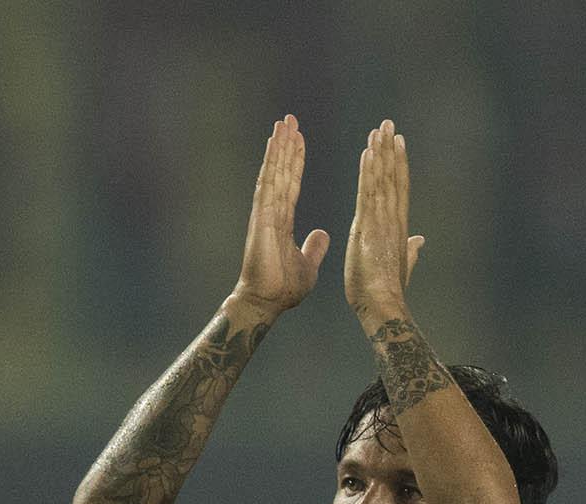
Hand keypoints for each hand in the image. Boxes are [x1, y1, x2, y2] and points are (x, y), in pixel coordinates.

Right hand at [227, 115, 328, 321]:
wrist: (266, 302)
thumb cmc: (282, 289)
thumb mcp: (308, 265)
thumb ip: (314, 248)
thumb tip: (323, 234)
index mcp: (282, 221)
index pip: (290, 184)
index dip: (295, 162)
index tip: (299, 140)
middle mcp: (271, 212)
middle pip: (280, 172)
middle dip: (285, 146)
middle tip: (290, 119)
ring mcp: (265, 212)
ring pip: (273, 172)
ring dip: (279, 146)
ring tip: (284, 122)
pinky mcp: (262, 216)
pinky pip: (269, 182)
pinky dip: (272, 161)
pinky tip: (274, 143)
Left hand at [342, 119, 426, 326]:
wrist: (383, 305)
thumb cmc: (388, 292)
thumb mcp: (401, 266)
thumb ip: (411, 251)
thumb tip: (420, 241)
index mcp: (397, 227)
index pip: (399, 188)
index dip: (399, 163)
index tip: (397, 142)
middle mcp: (392, 219)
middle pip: (393, 177)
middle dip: (391, 149)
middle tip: (388, 123)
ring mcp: (382, 221)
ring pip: (382, 180)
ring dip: (380, 153)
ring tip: (379, 129)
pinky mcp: (369, 226)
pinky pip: (369, 193)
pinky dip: (369, 171)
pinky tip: (369, 152)